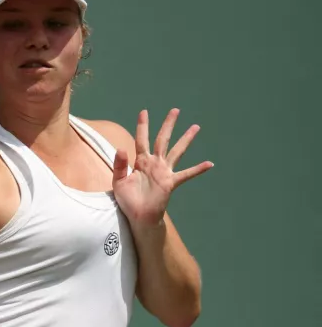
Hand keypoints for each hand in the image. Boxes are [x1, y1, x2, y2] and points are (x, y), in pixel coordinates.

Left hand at [112, 109, 213, 226]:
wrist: (138, 216)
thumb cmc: (128, 200)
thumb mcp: (118, 181)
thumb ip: (119, 165)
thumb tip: (121, 148)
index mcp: (140, 162)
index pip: (141, 139)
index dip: (143, 126)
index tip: (144, 111)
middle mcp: (154, 163)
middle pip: (162, 139)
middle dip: (168, 125)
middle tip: (175, 110)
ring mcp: (164, 172)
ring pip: (177, 151)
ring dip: (186, 139)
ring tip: (195, 127)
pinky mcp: (170, 183)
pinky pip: (186, 174)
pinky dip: (197, 169)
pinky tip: (209, 164)